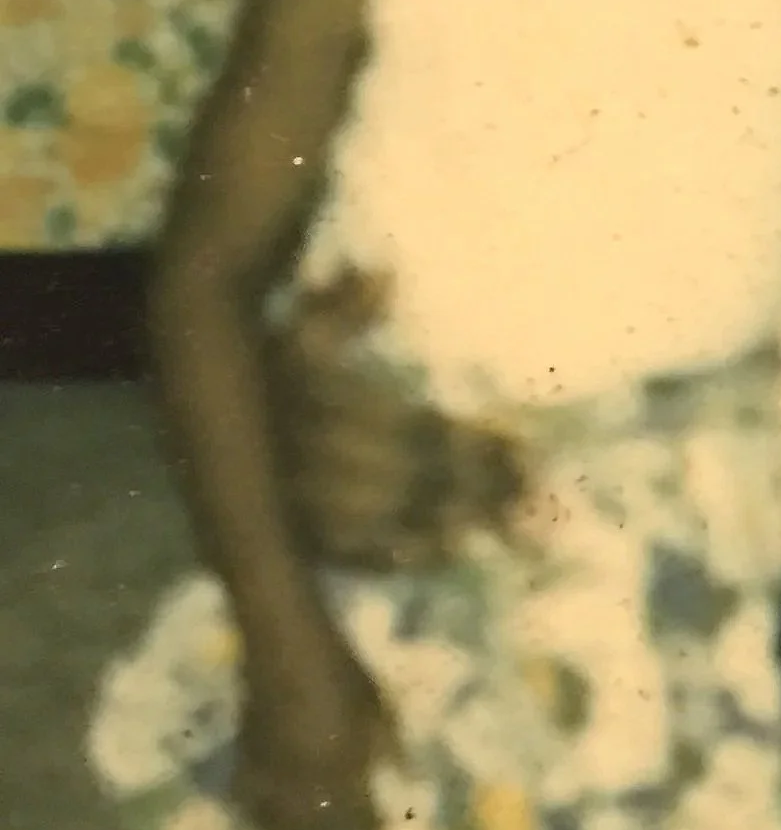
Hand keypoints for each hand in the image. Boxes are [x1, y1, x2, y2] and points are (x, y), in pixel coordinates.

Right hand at [235, 625, 396, 829]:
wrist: (284, 642)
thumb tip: (408, 784)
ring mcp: (272, 773)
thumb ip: (392, 749)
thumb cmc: (341, 668)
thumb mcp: (380, 706)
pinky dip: (265, 824)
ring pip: (283, 828)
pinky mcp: (246, 761)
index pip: (360, 820)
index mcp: (343, 765)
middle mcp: (305, 780)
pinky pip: (253, 806)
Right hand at [269, 270, 522, 569]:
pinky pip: (347, 550)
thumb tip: (385, 276)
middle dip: (480, 486)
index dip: (473, 443)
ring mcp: (294, 501)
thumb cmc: (263, 362)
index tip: (529, 450)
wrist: (189, 416)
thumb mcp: (294, 323)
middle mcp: (305, 454)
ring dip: (453, 521)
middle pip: (411, 475)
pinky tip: (450, 550)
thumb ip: (340, 305)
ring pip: (388, 517)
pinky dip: (399, 554)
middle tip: (541, 497)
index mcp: (315, 401)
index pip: (413, 428)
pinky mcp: (287, 534)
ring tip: (513, 526)